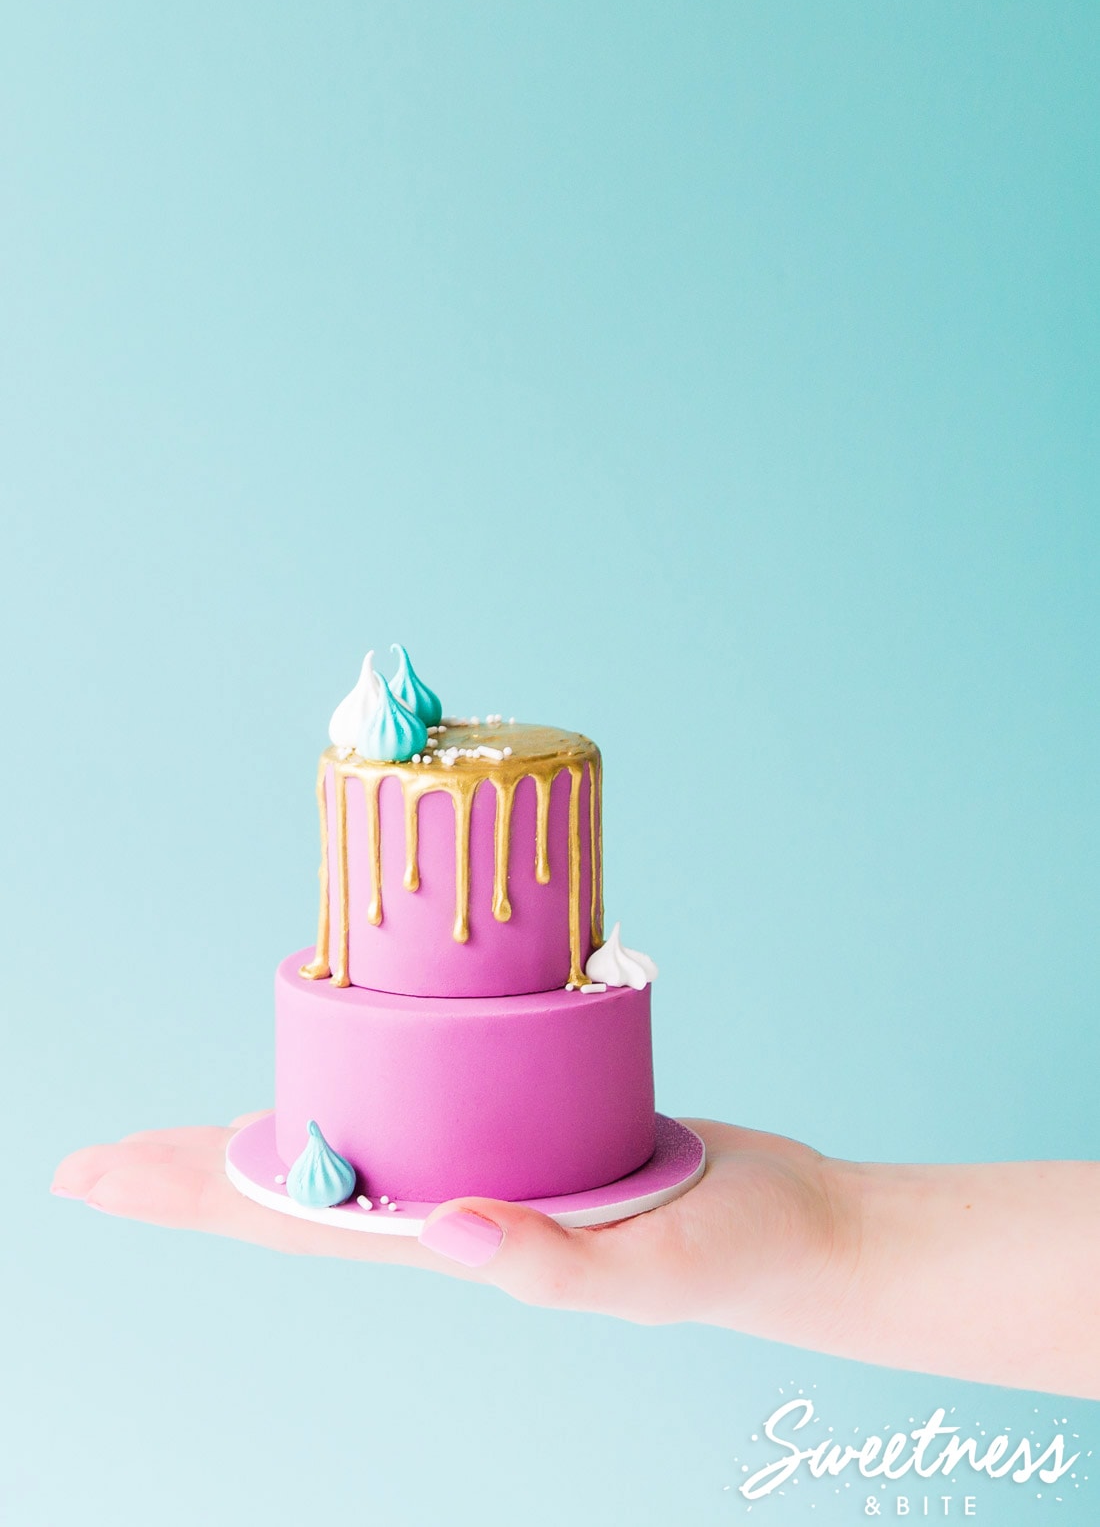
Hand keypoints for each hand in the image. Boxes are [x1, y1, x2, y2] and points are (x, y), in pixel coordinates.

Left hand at [51, 1114, 851, 1339]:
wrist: (793, 1227)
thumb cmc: (730, 1255)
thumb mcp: (650, 1268)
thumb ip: (550, 1262)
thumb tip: (439, 1233)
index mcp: (451, 1243)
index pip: (291, 1221)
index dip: (191, 1195)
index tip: (94, 1178)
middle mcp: (448, 1204)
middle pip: (294, 1185)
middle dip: (192, 1170)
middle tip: (98, 1159)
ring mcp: (484, 1163)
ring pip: (351, 1138)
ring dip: (269, 1125)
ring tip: (201, 1115)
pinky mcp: (526, 1120)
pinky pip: (425, 1096)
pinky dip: (370, 1073)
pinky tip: (354, 1051)